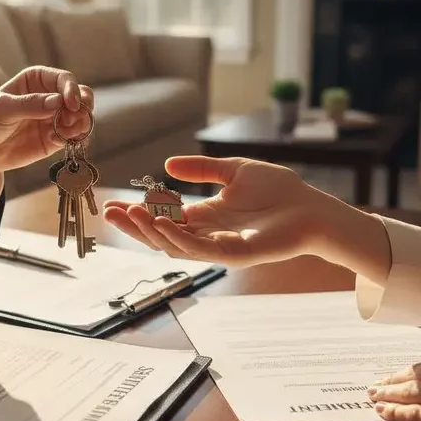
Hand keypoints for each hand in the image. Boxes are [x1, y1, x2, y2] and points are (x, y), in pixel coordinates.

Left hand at [0, 66, 93, 191]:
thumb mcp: (2, 109)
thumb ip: (29, 104)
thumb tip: (58, 102)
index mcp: (36, 80)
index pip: (63, 79)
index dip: (71, 89)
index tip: (71, 104)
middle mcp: (50, 96)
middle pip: (80, 95)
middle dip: (83, 107)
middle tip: (72, 119)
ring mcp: (55, 118)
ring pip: (82, 116)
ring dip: (81, 124)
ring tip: (67, 133)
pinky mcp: (56, 139)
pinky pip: (75, 136)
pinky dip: (75, 138)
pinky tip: (59, 141)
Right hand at [103, 155, 391, 281]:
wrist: (310, 208)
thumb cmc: (279, 190)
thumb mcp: (233, 170)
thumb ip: (202, 169)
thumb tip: (167, 165)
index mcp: (206, 217)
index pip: (164, 218)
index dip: (139, 213)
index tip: (115, 204)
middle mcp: (207, 235)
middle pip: (162, 235)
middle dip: (135, 227)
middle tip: (110, 214)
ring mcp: (219, 247)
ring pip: (175, 245)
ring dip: (151, 232)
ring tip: (132, 215)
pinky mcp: (233, 255)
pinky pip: (200, 250)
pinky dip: (178, 239)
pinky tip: (162, 223)